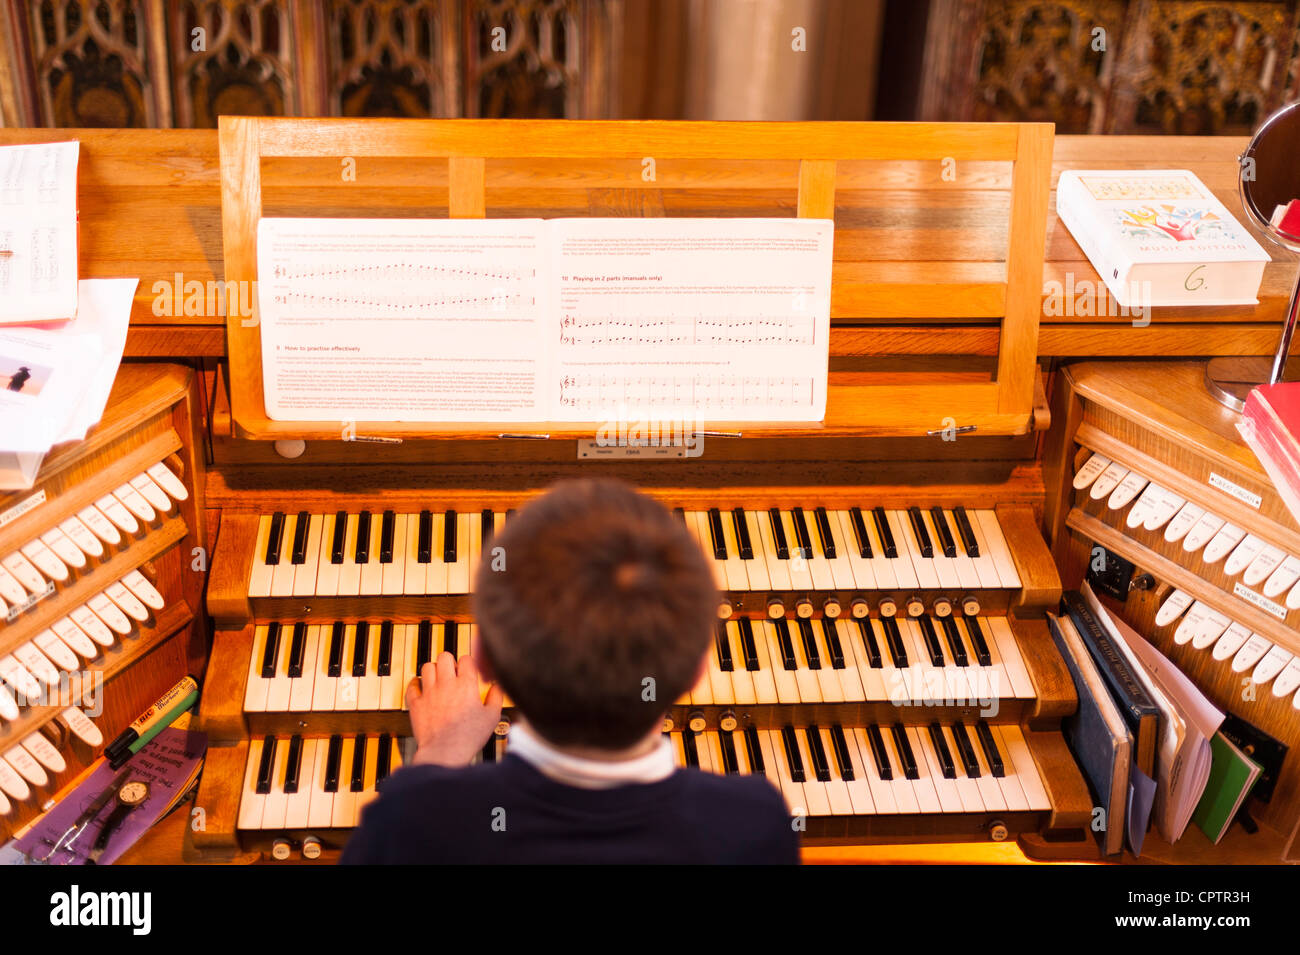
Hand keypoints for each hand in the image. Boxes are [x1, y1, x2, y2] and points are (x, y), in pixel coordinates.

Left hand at [405, 652, 503, 767]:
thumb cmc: (468, 736)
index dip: (468, 662)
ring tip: (438, 678)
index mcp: (466, 685)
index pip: (466, 659)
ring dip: (433, 670)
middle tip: (452, 671)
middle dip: (449, 661)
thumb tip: (496, 687)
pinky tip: (421, 687)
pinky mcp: (416, 704)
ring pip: (427, 667)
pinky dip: (415, 684)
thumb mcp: (492, 717)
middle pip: (444, 657)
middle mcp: (446, 684)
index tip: (469, 670)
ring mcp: (429, 693)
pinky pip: (412, 686)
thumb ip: (496, 697)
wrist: (446, 751)